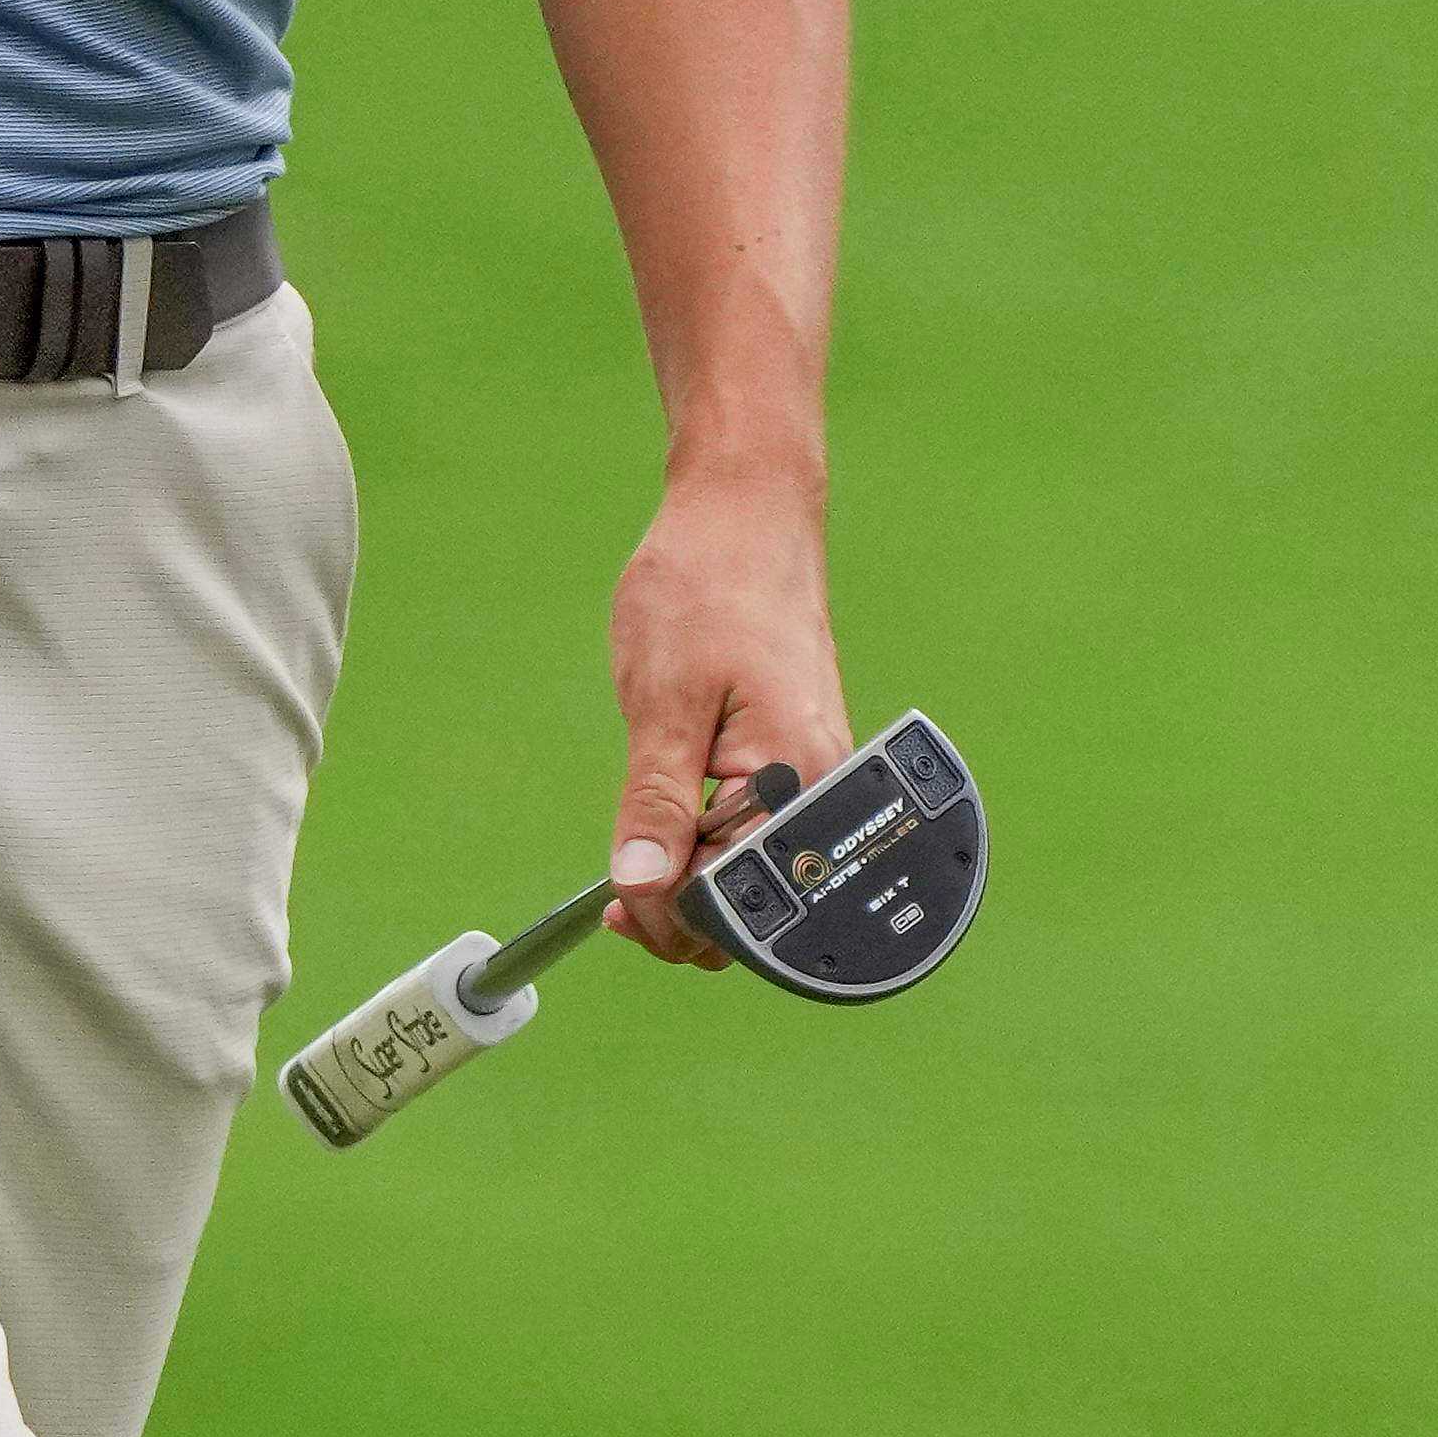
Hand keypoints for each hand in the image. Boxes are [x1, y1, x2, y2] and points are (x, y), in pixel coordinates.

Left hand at [600, 458, 849, 965]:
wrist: (745, 517)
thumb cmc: (707, 588)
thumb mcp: (662, 702)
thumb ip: (654, 803)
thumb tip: (642, 888)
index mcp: (796, 781)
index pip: (739, 898)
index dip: (675, 919)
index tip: (619, 915)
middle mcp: (820, 788)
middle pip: (756, 897)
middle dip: (685, 911)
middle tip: (617, 898)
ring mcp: (813, 774)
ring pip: (754, 865)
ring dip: (694, 875)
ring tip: (637, 857)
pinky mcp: (796, 757)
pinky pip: (756, 825)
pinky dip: (710, 839)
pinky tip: (672, 816)